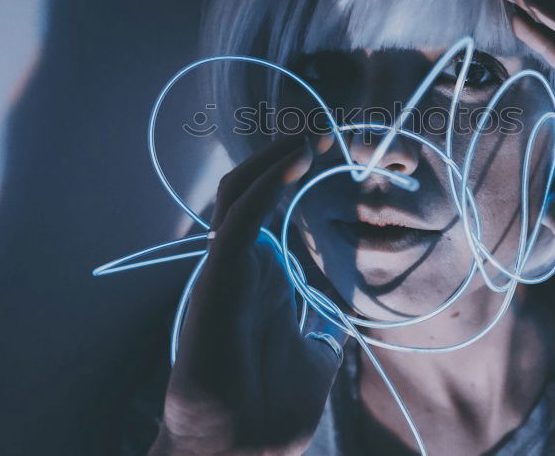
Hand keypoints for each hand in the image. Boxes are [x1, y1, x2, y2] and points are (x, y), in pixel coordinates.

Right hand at [149, 135, 347, 455]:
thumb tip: (336, 318)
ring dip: (274, 160)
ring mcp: (227, 271)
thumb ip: (321, 333)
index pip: (271, 209)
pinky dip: (268, 185)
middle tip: (325, 131)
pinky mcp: (218, 281)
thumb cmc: (270, 412)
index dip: (293, 176)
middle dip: (283, 156)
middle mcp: (242, 266)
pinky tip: (297, 162)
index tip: (333, 151)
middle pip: (252, 189)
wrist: (241, 454)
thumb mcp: (313, 361)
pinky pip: (240, 220)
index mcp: (262, 278)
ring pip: (239, 193)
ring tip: (311, 136)